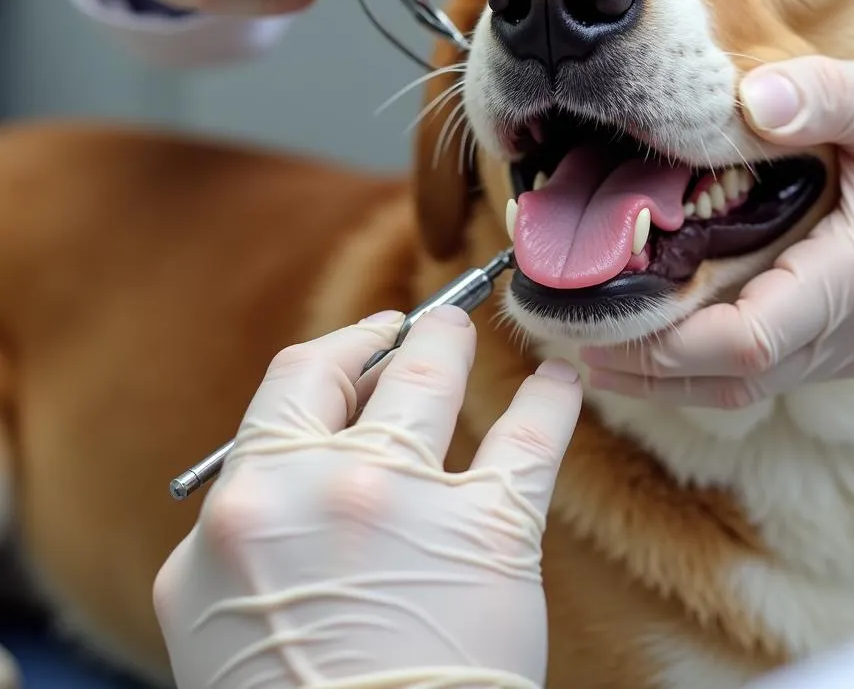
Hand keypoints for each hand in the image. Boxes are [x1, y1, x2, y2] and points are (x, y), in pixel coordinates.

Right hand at [154, 306, 582, 688]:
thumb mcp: (210, 609)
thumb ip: (242, 526)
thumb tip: (274, 471)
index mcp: (246, 500)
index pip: (296, 381)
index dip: (339, 350)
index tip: (367, 341)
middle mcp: (321, 484)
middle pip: (368, 369)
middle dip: (402, 335)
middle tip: (428, 325)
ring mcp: (407, 501)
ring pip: (435, 376)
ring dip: (457, 341)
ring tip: (474, 325)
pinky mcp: (488, 532)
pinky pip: (530, 436)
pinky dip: (551, 399)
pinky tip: (562, 383)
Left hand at [582, 55, 853, 407]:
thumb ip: (820, 98)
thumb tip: (745, 102)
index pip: (753, 339)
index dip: (673, 346)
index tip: (602, 329)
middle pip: (735, 377)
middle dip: (649, 372)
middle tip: (567, 351)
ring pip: (746, 386)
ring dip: (668, 380)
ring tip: (591, 357)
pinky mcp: (848, 340)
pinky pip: (764, 370)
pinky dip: (702, 367)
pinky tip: (654, 345)